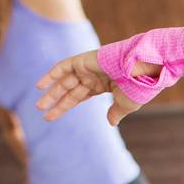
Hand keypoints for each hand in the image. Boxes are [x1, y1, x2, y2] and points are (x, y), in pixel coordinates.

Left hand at [34, 50, 157, 125]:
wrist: (144, 68)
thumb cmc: (138, 87)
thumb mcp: (126, 105)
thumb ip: (116, 112)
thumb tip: (111, 123)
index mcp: (103, 85)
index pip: (79, 97)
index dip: (66, 106)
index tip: (52, 117)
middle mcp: (93, 76)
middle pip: (69, 90)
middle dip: (56, 101)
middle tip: (41, 111)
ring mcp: (88, 68)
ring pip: (64, 81)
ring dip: (51, 92)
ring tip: (38, 105)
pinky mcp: (83, 60)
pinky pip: (63, 67)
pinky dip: (51, 75)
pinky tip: (39, 86)